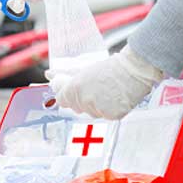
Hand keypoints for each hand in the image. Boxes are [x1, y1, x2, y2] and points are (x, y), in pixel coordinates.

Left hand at [47, 46, 163, 119]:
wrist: (134, 69)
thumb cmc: (110, 66)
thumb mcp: (85, 68)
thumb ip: (65, 73)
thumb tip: (48, 74)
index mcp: (75, 88)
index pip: (62, 99)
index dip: (68, 94)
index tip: (74, 89)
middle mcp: (85, 101)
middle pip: (76, 107)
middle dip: (82, 99)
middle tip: (95, 87)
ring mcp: (98, 110)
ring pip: (91, 113)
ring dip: (95, 105)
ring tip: (107, 91)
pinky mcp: (112, 116)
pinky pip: (105, 116)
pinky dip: (109, 109)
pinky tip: (115, 98)